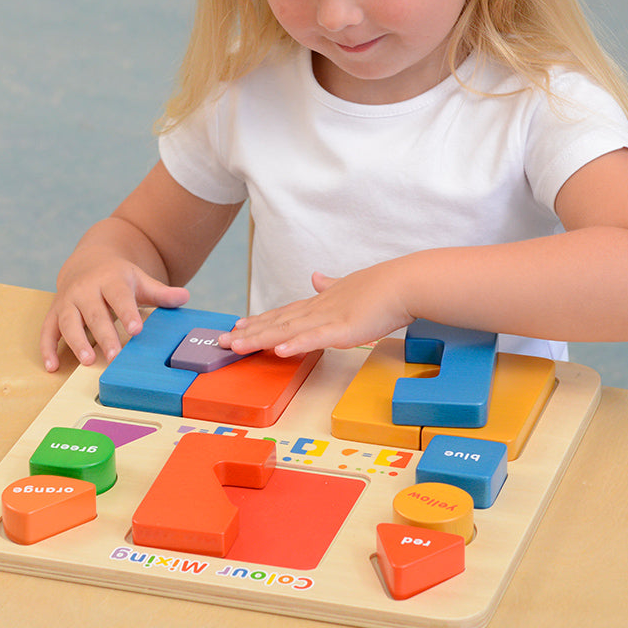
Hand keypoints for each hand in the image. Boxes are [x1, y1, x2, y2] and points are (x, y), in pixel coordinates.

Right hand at [40, 258, 188, 371]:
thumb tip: (185, 297)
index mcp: (110, 280)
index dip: (128, 313)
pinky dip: (47, 349)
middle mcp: (85, 289)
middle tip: (115, 356)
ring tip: (88, 361)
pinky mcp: (54, 313)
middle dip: (104, 335)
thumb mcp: (140, 280)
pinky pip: (47, 331)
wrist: (88, 262)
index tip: (137, 330)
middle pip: (94, 313)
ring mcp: (67, 301)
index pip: (120, 297)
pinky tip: (52, 367)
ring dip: (76, 342)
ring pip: (69, 322)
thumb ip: (160, 293)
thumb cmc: (118, 278)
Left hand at [219, 263, 413, 356]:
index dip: (260, 320)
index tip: (238, 325)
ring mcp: (329, 318)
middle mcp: (318, 309)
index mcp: (320, 302)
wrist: (404, 283)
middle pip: (277, 322)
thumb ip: (331, 284)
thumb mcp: (349, 284)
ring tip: (238, 345)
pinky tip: (279, 351)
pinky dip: (296, 344)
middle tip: (223, 340)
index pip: (284, 312)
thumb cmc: (383, 287)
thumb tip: (316, 276)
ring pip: (288, 330)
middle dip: (249, 332)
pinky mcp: (343, 329)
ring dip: (261, 338)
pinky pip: (315, 338)